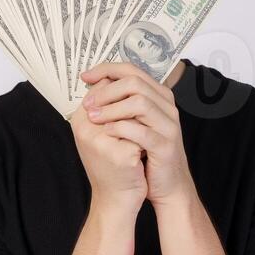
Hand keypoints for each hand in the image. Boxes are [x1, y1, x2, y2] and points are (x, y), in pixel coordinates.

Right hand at [68, 75, 147, 214]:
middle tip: (142, 121)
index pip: (102, 87)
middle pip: (118, 97)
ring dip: (142, 124)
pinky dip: (147, 141)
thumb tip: (116, 78)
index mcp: (79, 120)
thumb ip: (106, 107)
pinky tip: (144, 153)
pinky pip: (141, 134)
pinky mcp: (121, 155)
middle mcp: (86, 128)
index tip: (131, 106)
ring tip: (142, 137)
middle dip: (135, 106)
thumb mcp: (101, 133)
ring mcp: (102, 142)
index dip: (122, 90)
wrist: (115, 199)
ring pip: (133, 114)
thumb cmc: (111, 164)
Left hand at [79, 62, 194, 207]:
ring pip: (140, 103)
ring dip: (112, 108)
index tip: (86, 77)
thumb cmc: (147, 153)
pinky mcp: (165, 146)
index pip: (131, 70)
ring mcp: (168, 125)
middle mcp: (166, 106)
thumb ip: (121, 103)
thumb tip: (94, 85)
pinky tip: (107, 132)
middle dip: (106, 91)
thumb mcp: (134, 122)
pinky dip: (121, 129)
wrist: (167, 185)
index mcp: (158, 96)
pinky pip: (142, 131)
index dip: (106, 69)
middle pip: (135, 82)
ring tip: (94, 118)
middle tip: (88, 104)